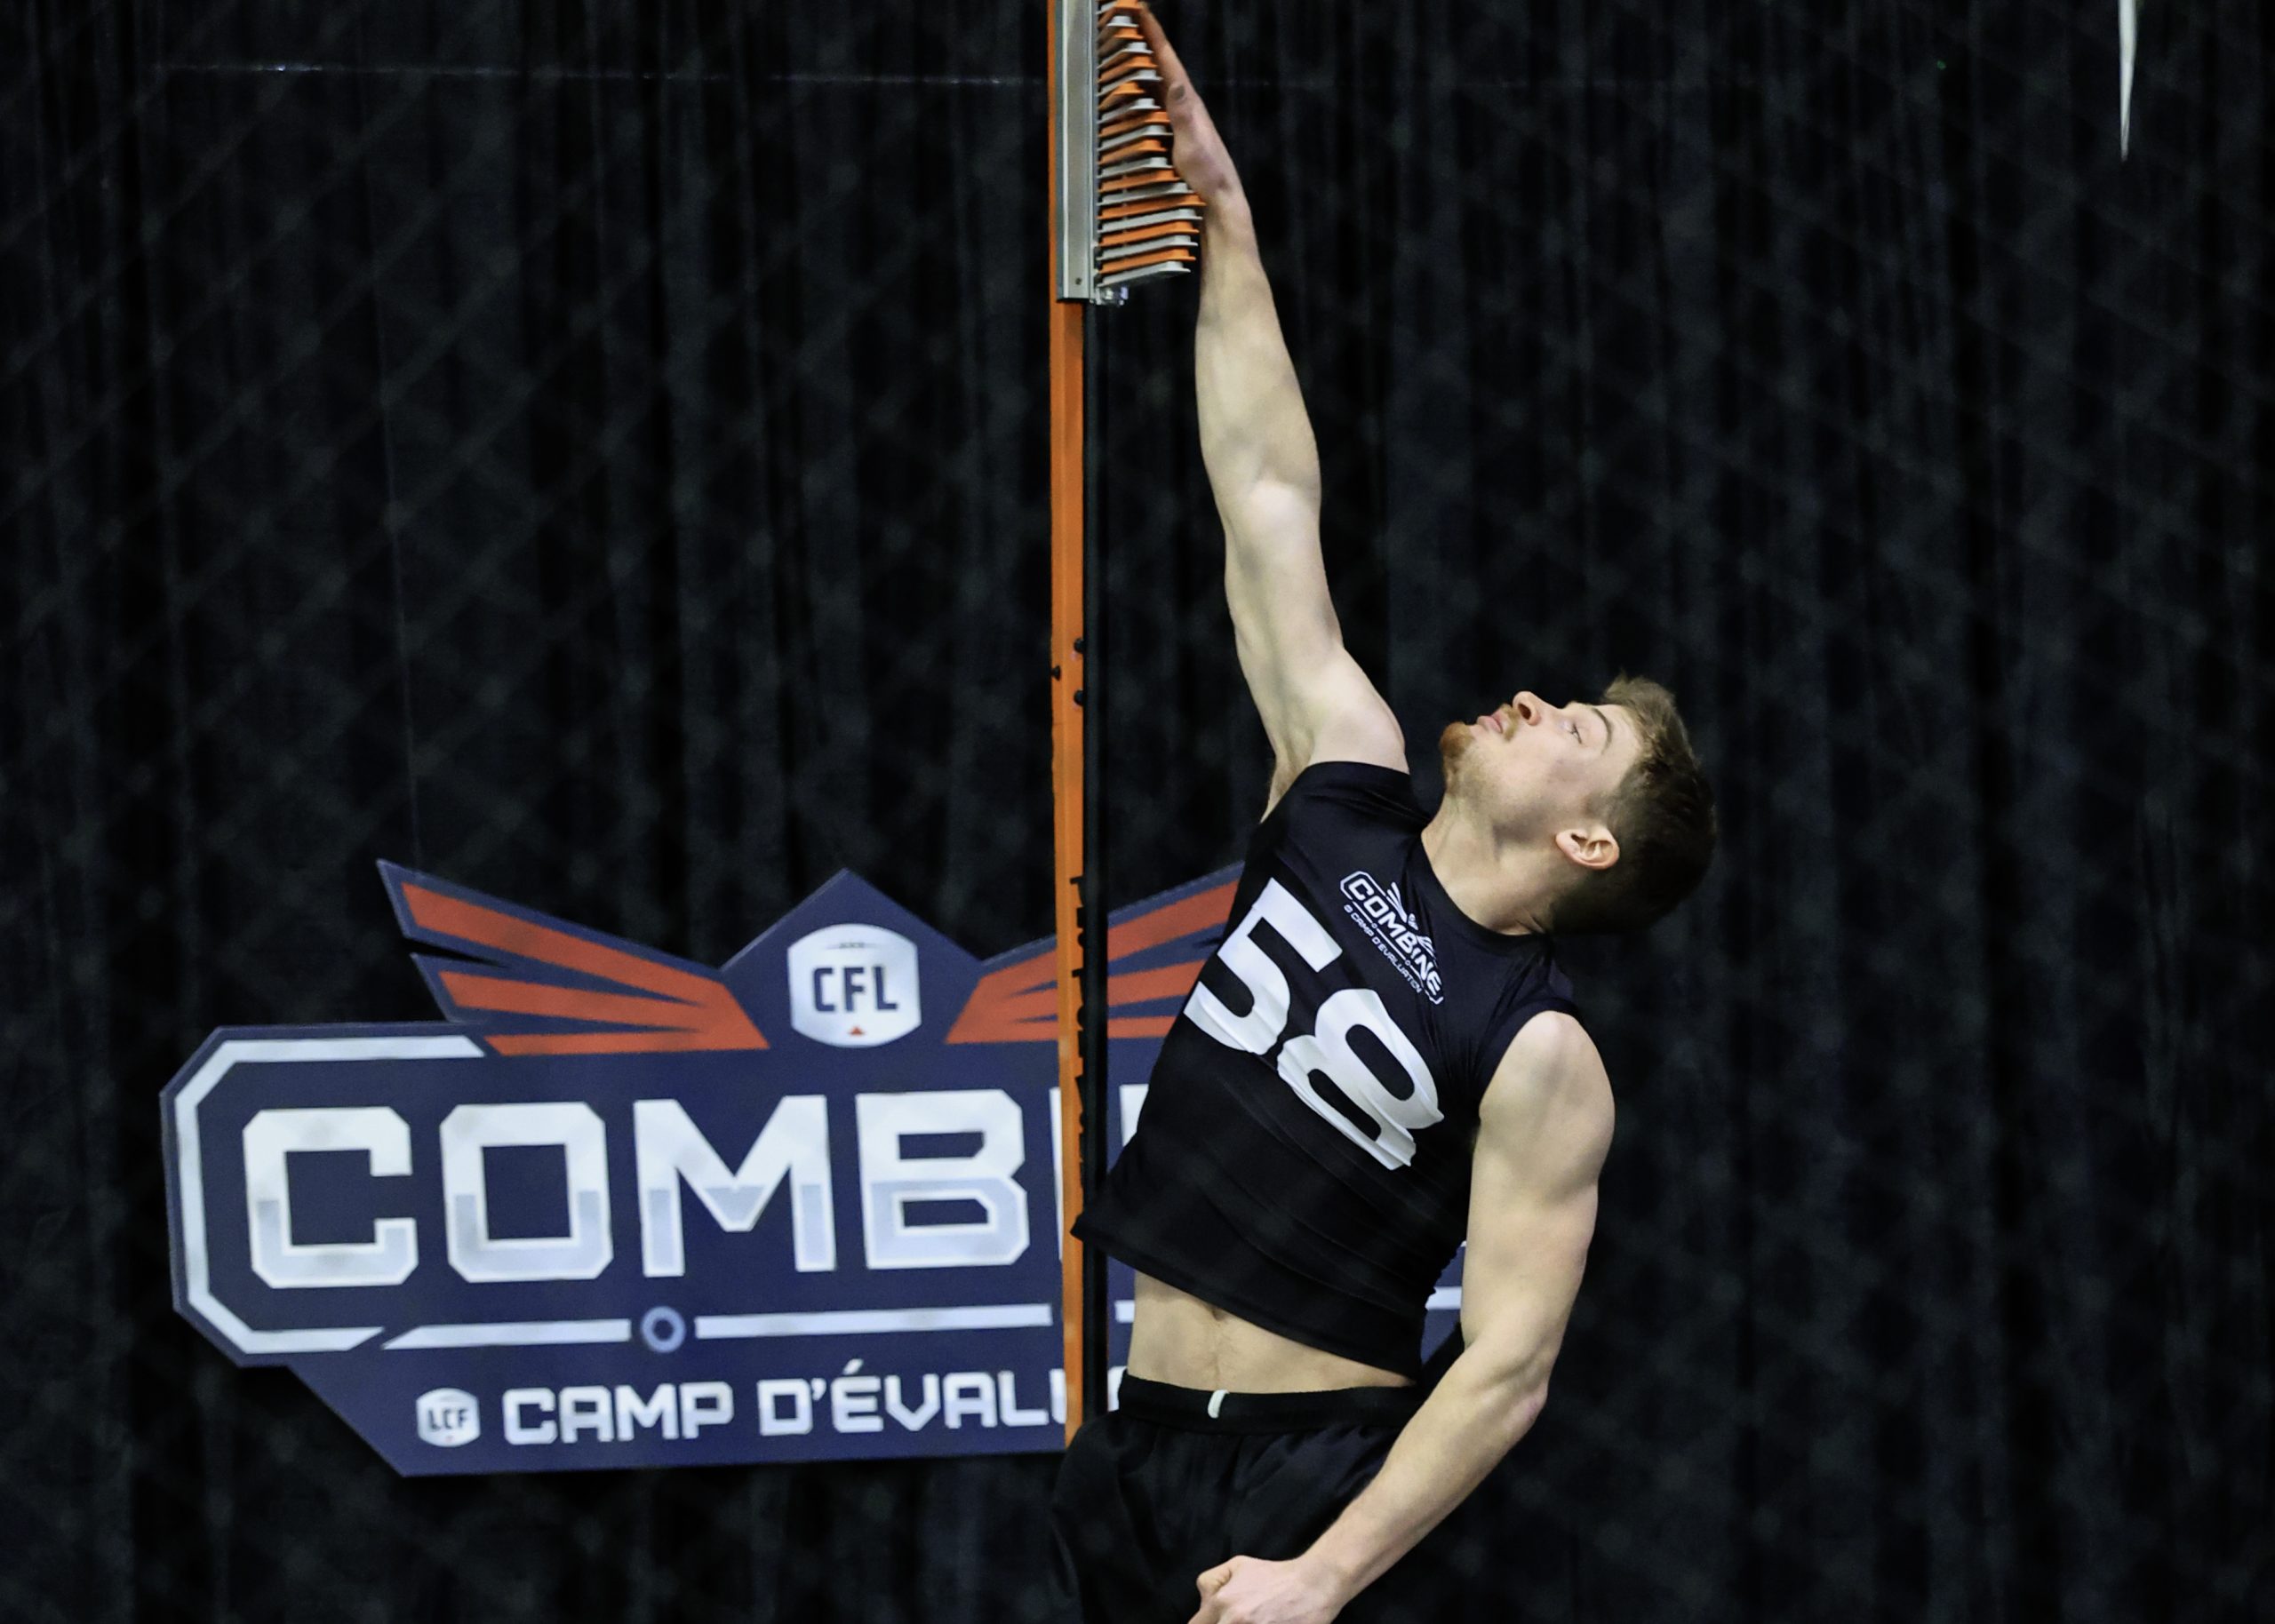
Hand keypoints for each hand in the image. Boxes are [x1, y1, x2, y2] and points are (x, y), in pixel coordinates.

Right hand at [1131, 2, 1244, 208]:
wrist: (1218, 205)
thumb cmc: (1208, 177)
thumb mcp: (1194, 145)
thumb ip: (1184, 115)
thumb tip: (1177, 83)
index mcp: (1190, 104)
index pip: (1169, 62)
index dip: (1155, 35)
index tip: (1141, 10)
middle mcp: (1185, 108)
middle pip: (1161, 69)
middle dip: (1145, 45)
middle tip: (1126, 24)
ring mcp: (1180, 123)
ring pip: (1157, 87)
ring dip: (1141, 69)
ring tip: (1123, 52)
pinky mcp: (1175, 137)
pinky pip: (1153, 108)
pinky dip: (1140, 95)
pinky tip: (1130, 96)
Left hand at [1186, 1554, 1350, 1623]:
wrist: (1314, 1584)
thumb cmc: (1275, 1575)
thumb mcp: (1238, 1565)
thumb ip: (1211, 1583)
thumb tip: (1203, 1605)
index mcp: (1223, 1603)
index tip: (1214, 1623)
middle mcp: (1234, 1621)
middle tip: (1237, 1621)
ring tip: (1254, 1621)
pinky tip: (1267, 1623)